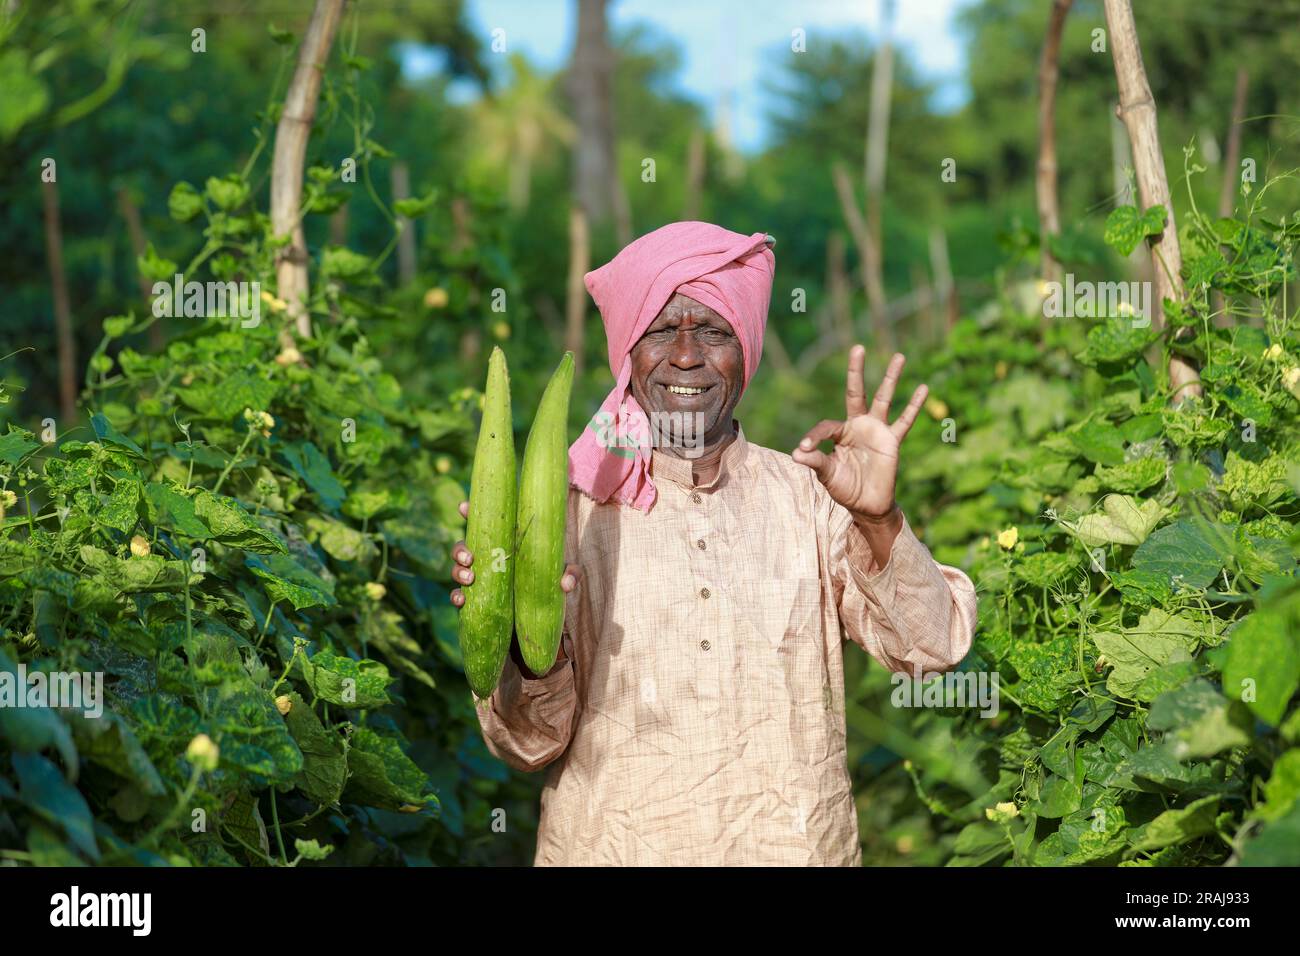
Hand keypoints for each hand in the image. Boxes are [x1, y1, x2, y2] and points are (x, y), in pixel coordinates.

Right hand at [450, 499, 579, 606]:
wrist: (542, 611)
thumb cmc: (551, 580)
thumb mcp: (564, 572)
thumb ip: (571, 573)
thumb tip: (566, 583)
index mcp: (505, 542)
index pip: (484, 523)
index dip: (469, 512)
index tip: (463, 507)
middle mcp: (488, 556)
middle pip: (463, 545)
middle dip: (460, 549)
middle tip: (471, 559)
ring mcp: (480, 577)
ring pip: (457, 569)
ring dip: (457, 572)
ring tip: (469, 579)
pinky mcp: (476, 598)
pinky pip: (459, 596)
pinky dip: (456, 598)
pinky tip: (461, 601)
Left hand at [791, 347, 925, 524]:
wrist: (868, 505)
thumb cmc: (845, 488)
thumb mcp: (827, 475)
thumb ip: (815, 462)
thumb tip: (796, 453)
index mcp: (840, 433)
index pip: (826, 426)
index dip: (814, 437)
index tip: (805, 449)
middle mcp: (858, 426)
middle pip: (857, 392)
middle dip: (856, 371)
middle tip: (858, 347)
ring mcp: (877, 430)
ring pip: (884, 399)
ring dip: (891, 378)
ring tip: (899, 356)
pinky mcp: (892, 441)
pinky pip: (905, 421)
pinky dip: (914, 406)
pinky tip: (923, 387)